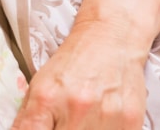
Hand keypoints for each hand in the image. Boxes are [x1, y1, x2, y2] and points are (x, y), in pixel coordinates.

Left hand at [12, 23, 147, 129]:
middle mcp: (76, 108)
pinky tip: (100, 121)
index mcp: (47, 98)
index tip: (42, 129)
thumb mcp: (40, 85)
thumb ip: (28, 118)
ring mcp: (106, 116)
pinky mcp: (130, 121)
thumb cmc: (72, 63)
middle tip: (63, 122)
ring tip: (82, 119)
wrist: (112, 39)